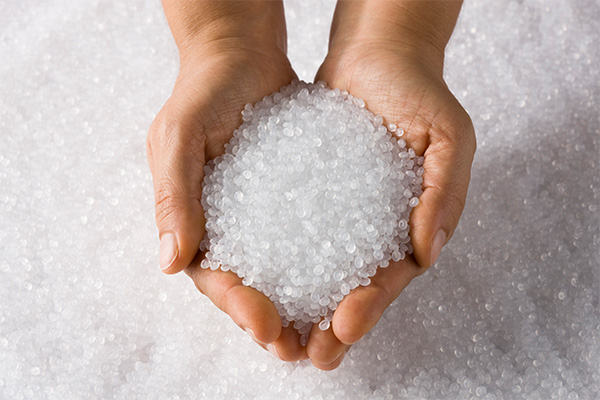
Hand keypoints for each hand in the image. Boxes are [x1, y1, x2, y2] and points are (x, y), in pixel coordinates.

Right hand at [147, 1, 306, 360]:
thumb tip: (170, 263)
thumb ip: (175, 196)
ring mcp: (263, 215)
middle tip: (304, 349)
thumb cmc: (203, 91)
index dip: (237, 306)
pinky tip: (351, 277)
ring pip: (283, 270)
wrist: (241, 55)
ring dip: (304, 304)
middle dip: (275, 321)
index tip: (266, 327)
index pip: (213, 277)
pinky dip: (326, 260)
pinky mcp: (294, 199)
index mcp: (194, 221)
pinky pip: (310, 235)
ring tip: (333, 330)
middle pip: (251, 285)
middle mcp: (229, 226)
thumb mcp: (180, 136)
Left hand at [306, 1, 475, 369]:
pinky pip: (297, 231)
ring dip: (302, 304)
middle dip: (330, 322)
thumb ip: (444, 191)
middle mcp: (378, 227)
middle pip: (353, 285)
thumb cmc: (418, 91)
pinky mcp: (315, 194)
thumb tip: (428, 254)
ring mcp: (345, 213)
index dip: (371, 305)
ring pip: (322, 269)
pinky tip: (261, 277)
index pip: (393, 276)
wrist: (376, 55)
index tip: (344, 327)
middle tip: (306, 354)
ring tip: (276, 332)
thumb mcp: (447, 135)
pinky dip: (282, 258)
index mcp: (415, 224)